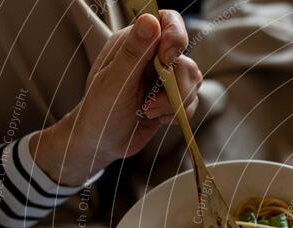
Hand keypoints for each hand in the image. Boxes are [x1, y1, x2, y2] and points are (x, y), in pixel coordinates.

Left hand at [30, 11, 201, 185]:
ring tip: (148, 112)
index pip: (167, 22)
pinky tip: (157, 119)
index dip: (175, 37)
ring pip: (193, 83)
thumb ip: (133, 51)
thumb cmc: (100, 111)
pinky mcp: (172, 98)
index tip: (167, 59)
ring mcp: (164, 78)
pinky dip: (177, 115)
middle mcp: (152, 56)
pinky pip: (191, 102)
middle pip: (186, 60)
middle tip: (150, 104)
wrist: (102, 143)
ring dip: (174, 104)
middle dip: (176, 88)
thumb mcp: (114, 81)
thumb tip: (150, 19)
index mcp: (134, 43)